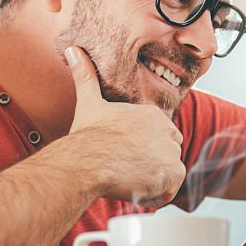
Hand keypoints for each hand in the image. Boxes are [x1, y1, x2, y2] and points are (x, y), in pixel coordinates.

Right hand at [63, 46, 185, 206]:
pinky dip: (156, 194)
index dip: (142, 148)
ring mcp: (172, 151)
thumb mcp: (88, 102)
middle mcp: (167, 130)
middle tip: (125, 169)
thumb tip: (73, 50)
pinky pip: (171, 189)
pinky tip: (136, 190)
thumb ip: (85, 76)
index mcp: (152, 114)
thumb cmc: (86, 136)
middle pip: (166, 153)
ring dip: (151, 180)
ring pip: (168, 172)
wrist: (87, 161)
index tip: (125, 155)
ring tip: (128, 180)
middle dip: (150, 164)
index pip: (159, 135)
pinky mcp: (172, 172)